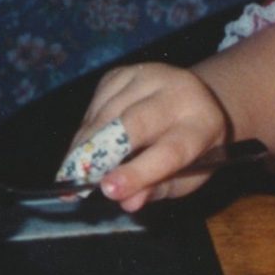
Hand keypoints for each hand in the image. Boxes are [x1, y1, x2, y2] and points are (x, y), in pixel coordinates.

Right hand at [64, 62, 228, 211]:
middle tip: (77, 179)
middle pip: (135, 122)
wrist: (194, 101)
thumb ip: (159, 188)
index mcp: (203, 125)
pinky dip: (85, 129)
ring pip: (109, 112)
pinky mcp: (124, 72)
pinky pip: (96, 103)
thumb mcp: (188, 174)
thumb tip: (128, 202)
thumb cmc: (192, 149)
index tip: (109, 190)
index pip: (171, 151)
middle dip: (102, 152)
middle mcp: (179, 92)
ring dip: (86, 143)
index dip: (139, 172)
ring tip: (72, 170)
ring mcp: (150, 76)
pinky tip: (81, 147)